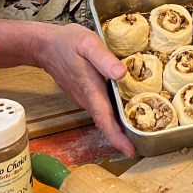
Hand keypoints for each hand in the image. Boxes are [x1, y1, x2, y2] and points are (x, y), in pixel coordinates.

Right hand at [35, 23, 133, 155]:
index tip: (129, 150)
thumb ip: (104, 59)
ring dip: (120, 125)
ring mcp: (84, 98)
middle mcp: (87, 99)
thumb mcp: (88, 43)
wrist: (44, 46)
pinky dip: (113, 113)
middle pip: (107, 122)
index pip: (104, 119)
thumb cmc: (67, 42)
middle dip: (125, 135)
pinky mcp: (84, 95)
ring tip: (142, 127)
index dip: (116, 137)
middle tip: (147, 140)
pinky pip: (101, 108)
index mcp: (90, 89)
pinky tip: (127, 107)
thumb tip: (121, 74)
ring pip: (104, 116)